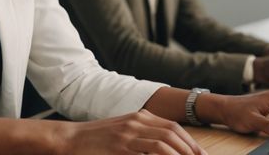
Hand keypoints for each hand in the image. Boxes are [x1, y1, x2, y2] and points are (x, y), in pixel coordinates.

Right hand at [57, 109, 205, 154]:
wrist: (69, 139)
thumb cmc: (96, 139)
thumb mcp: (122, 130)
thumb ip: (142, 135)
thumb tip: (164, 147)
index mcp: (138, 116)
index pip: (172, 127)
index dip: (189, 141)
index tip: (199, 154)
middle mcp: (135, 122)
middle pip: (172, 133)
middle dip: (190, 149)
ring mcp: (128, 135)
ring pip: (164, 143)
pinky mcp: (120, 148)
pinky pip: (149, 153)